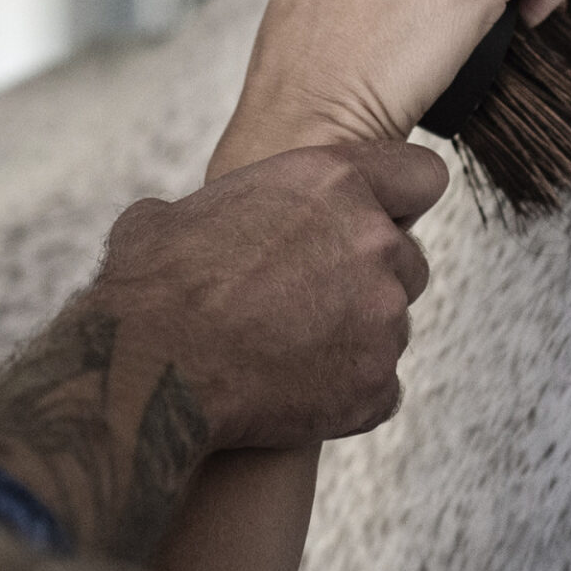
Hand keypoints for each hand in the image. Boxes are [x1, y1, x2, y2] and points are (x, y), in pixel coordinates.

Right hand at [0, 141, 444, 559]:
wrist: (148, 370)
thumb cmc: (153, 287)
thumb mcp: (178, 213)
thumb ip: (227, 207)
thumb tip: (197, 221)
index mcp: (331, 180)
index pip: (422, 176)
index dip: (401, 201)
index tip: (380, 222)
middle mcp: (372, 240)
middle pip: (409, 261)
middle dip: (371, 281)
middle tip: (308, 303)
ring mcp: (382, 316)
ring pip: (392, 327)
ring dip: (354, 338)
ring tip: (285, 352)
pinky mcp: (376, 382)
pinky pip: (379, 387)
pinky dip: (345, 394)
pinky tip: (291, 391)